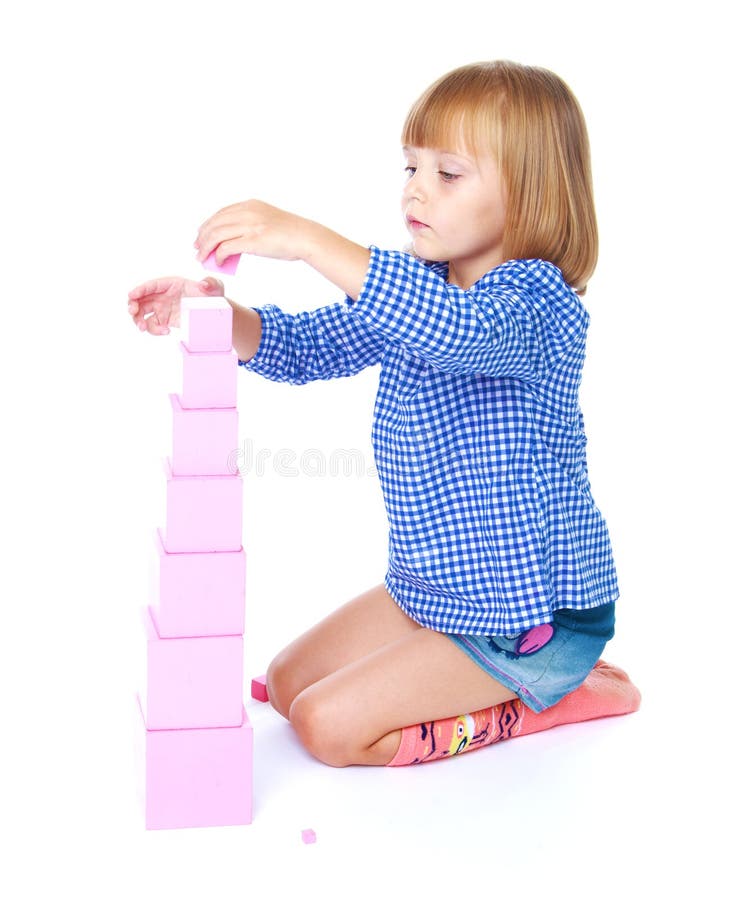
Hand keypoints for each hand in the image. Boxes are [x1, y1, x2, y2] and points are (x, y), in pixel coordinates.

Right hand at [127, 276, 222, 334]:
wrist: (215, 313)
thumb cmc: (213, 296)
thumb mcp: (216, 287)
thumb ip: (211, 283)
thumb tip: (203, 285)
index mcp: (171, 284)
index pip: (152, 285)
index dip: (140, 289)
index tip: (132, 295)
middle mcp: (163, 295)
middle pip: (141, 299)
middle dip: (133, 305)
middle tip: (133, 313)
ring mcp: (162, 308)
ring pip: (143, 313)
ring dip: (139, 320)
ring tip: (143, 328)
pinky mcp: (165, 320)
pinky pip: (153, 325)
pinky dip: (154, 330)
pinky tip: (165, 332)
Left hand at [194, 200, 312, 266]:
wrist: (305, 237)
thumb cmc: (291, 233)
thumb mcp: (267, 221)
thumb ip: (251, 225)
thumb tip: (235, 242)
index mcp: (250, 205)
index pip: (221, 213)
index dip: (208, 225)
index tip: (202, 235)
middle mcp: (247, 212)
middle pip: (215, 223)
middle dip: (202, 237)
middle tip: (197, 248)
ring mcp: (250, 226)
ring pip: (217, 235)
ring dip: (206, 247)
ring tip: (202, 257)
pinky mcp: (252, 241)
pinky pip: (226, 248)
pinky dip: (218, 255)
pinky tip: (218, 262)